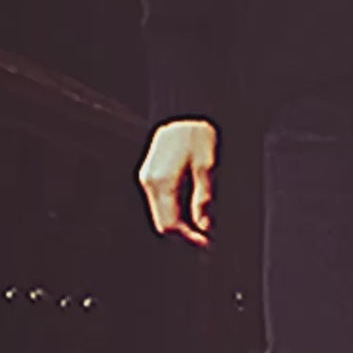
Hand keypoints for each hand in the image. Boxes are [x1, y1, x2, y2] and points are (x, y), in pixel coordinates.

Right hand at [139, 118, 217, 245]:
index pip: (170, 224)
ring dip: (177, 222)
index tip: (205, 242)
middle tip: (204, 238)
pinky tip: (188, 209)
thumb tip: (203, 225)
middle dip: (182, 233)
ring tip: (200, 225)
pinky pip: (159, 200)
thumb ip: (202, 198)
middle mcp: (150, 182)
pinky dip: (172, 210)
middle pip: (162, 222)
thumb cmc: (197, 133)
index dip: (188, 237)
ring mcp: (147, 177)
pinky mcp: (150, 173)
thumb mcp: (206, 166)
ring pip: (159, 213)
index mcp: (163, 182)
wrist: (183, 110)